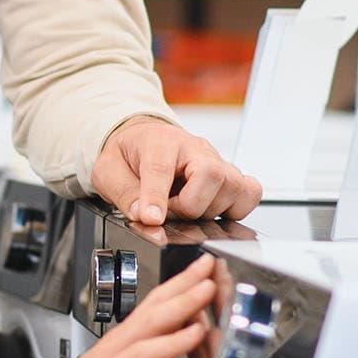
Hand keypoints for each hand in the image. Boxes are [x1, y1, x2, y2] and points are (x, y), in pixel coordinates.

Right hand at [5, 256, 214, 357]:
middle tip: (209, 281)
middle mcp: (112, 352)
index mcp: (119, 342)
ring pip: (140, 352)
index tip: (206, 268)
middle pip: (151, 319)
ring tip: (197, 330)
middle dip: (182, 300)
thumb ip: (142, 349)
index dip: (181, 285)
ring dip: (170, 340)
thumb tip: (173, 333)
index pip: (154, 305)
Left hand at [91, 116, 262, 227]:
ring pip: (234, 187)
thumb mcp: (108, 170)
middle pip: (211, 175)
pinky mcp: (230, 175)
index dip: (157, 197)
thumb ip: (123, 192)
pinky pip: (249, 193)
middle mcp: (194, 148)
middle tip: (169, 212)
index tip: (152, 218)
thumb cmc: (129, 153)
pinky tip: (210, 209)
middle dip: (189, 206)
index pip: (162, 168)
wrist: (143, 139)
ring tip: (186, 209)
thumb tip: (144, 216)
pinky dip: (235, 209)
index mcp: (159, 142)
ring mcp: (216, 160)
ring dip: (209, 210)